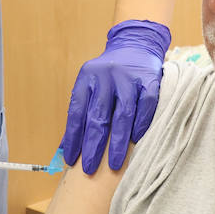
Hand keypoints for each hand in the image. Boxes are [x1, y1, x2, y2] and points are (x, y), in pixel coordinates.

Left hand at [61, 19, 168, 173]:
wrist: (136, 44)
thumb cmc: (110, 74)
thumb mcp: (90, 85)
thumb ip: (80, 113)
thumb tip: (65, 148)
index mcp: (87, 78)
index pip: (77, 112)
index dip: (73, 137)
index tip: (71, 160)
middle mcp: (106, 77)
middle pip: (98, 116)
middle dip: (93, 145)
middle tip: (89, 169)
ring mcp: (128, 78)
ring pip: (122, 114)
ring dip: (117, 142)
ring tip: (113, 164)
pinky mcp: (150, 80)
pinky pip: (145, 106)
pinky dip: (141, 125)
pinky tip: (136, 141)